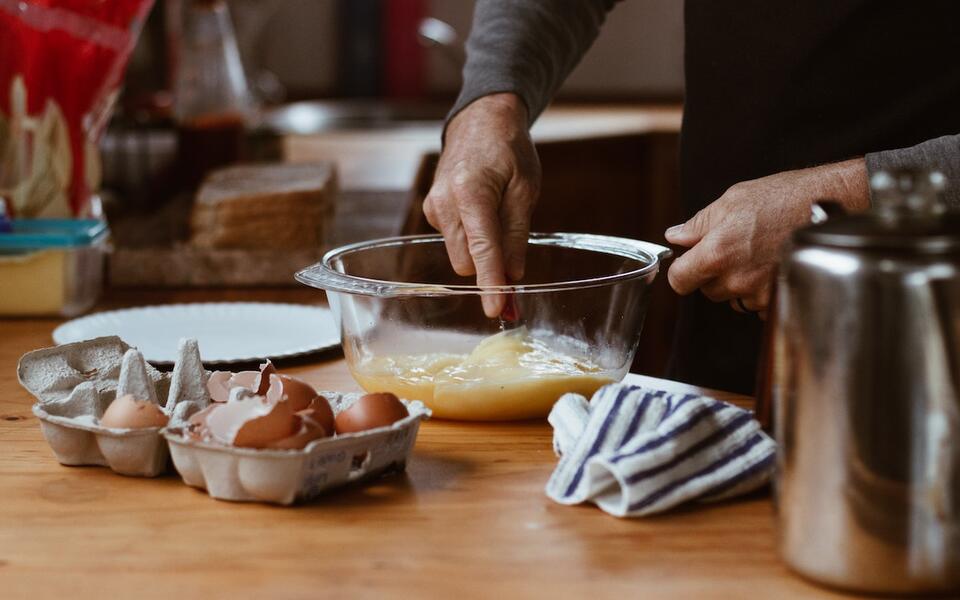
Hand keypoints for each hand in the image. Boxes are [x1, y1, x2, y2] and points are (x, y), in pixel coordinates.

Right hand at [423, 93, 540, 316]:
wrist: (481, 120)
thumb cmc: (508, 150)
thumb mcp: (525, 190)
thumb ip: (517, 235)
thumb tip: (514, 277)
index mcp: (471, 194)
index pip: (482, 251)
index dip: (491, 285)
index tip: (496, 310)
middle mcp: (444, 203)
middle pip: (467, 261)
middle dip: (490, 269)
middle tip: (516, 265)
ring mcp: (434, 208)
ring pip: (460, 255)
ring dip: (482, 252)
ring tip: (499, 218)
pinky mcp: (431, 211)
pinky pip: (454, 241)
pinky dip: (472, 238)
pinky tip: (482, 213)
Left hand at [664, 158, 868, 315]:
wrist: (831, 206)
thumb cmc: (782, 197)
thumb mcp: (733, 200)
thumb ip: (698, 224)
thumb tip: (675, 236)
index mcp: (717, 253)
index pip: (679, 281)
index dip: (681, 271)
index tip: (687, 263)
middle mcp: (737, 279)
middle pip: (707, 290)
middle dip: (713, 274)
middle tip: (733, 248)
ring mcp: (760, 293)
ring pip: (733, 298)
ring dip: (738, 283)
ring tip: (757, 254)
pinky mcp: (780, 300)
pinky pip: (757, 304)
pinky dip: (760, 290)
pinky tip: (772, 265)